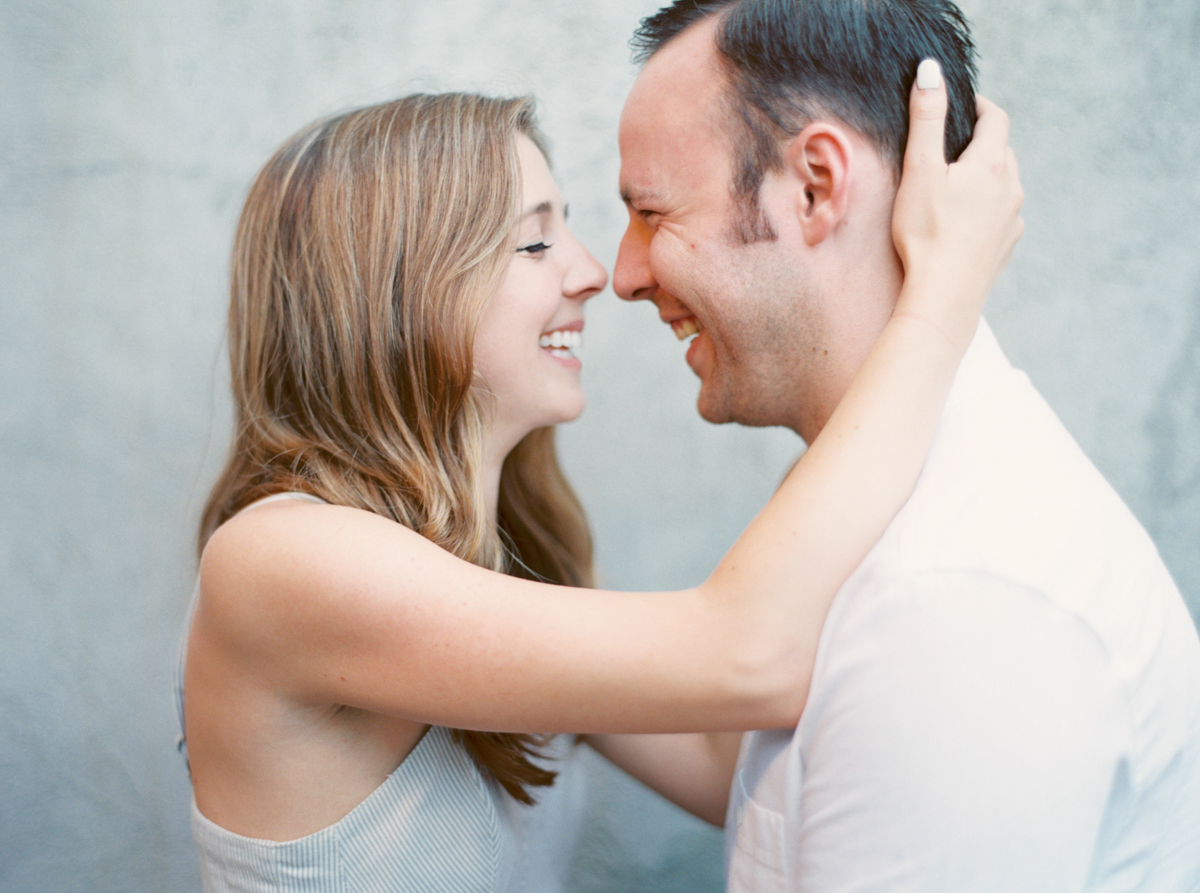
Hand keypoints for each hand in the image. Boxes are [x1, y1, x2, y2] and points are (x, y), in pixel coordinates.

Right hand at [891, 60, 1023, 348]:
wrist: (944, 296)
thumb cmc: (927, 233)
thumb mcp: (920, 169)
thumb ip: (926, 118)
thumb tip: (930, 72)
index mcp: (992, 164)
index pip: (995, 119)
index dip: (979, 106)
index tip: (962, 105)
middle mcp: (1010, 189)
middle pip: (1002, 152)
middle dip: (980, 144)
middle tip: (952, 148)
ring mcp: (1011, 221)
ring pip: (1003, 186)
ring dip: (984, 180)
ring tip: (955, 188)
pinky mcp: (1005, 248)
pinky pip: (1000, 218)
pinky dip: (985, 212)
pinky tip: (962, 225)